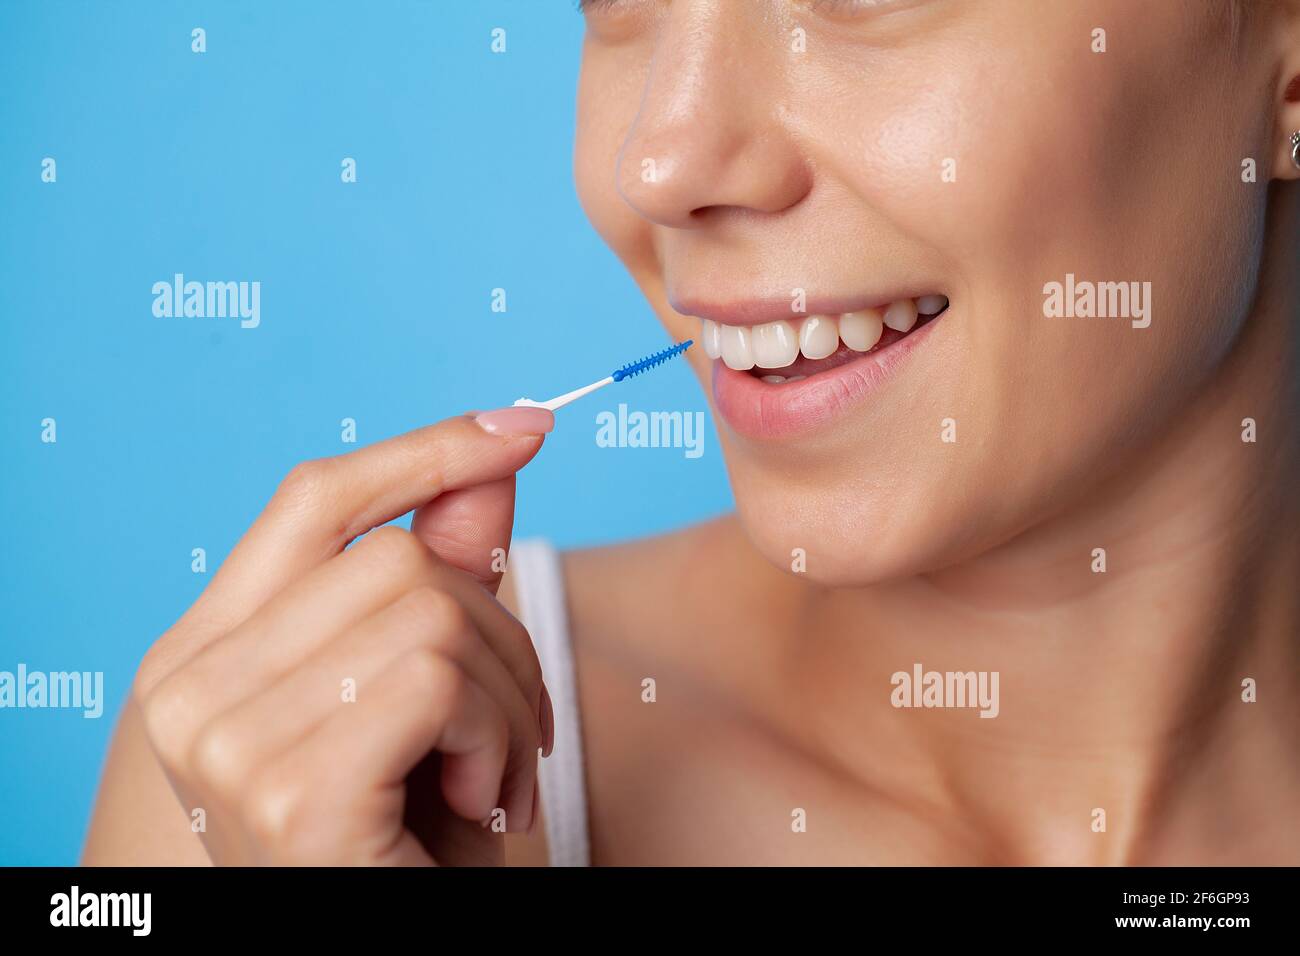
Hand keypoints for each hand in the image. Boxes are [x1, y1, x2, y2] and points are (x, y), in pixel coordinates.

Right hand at [132, 407, 555, 864]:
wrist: (397, 947)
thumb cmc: (410, 842)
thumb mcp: (433, 698)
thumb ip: (447, 578)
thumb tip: (497, 459)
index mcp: (207, 652)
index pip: (313, 498)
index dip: (424, 449)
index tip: (525, 425)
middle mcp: (189, 688)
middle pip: (395, 555)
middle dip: (499, 632)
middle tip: (513, 730)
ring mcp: (224, 739)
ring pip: (431, 610)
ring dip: (510, 696)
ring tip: (494, 776)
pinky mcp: (287, 791)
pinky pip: (441, 680)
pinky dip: (500, 737)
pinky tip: (481, 804)